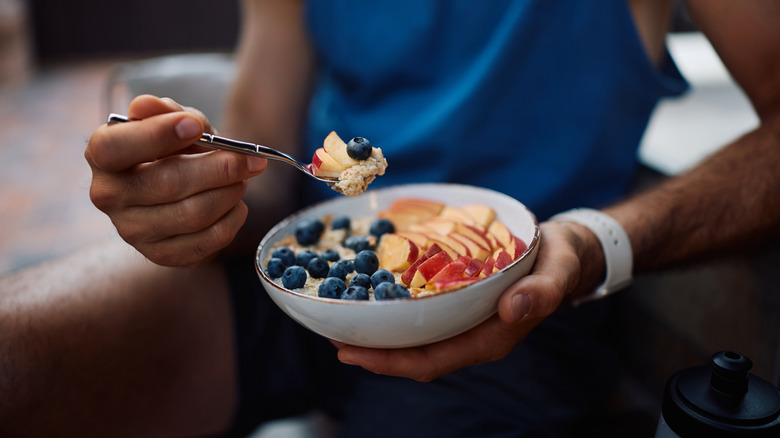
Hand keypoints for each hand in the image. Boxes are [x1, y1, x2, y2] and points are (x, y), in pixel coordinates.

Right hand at [85, 95, 267, 265]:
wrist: (182, 184)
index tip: (195, 126)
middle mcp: (108, 196)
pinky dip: (231, 220)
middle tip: (250, 160)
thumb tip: (148, 105)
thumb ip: (166, 111)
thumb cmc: (174, 147)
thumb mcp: (173, 120)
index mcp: (102, 155)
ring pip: (193, 214)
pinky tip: (236, 205)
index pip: (116, 147)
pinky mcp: (160, 255)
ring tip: (243, 180)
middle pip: (167, 183)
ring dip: (230, 194)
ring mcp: (132, 231)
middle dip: (218, 169)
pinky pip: (206, 242)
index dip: (156, 135)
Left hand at [333, 221, 604, 380]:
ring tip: (342, 323)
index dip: (391, 362)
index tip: (354, 354)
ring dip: (379, 335)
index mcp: (491, 339)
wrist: (565, 254)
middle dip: (373, 353)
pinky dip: (395, 312)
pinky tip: (373, 297)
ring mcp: (464, 322)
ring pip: (414, 339)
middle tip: (333, 338)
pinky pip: (421, 317)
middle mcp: (472, 336)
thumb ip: (541, 292)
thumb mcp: (557, 271)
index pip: (433, 361)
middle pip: (414, 356)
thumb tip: (513, 308)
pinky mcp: (460, 304)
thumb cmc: (560, 262)